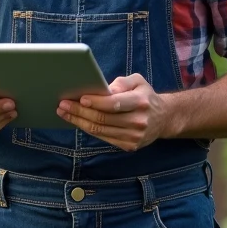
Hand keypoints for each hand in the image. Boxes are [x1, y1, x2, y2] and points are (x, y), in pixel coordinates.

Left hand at [55, 73, 169, 151]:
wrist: (164, 118)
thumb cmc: (145, 96)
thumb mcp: (138, 82)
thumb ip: (121, 83)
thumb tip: (104, 90)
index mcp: (140, 102)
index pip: (114, 103)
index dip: (96, 102)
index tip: (80, 98)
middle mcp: (138, 121)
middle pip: (103, 118)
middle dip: (79, 111)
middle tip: (62, 104)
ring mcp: (134, 136)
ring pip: (100, 130)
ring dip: (78, 121)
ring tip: (64, 112)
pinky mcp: (129, 146)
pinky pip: (103, 137)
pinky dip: (87, 129)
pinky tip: (77, 121)